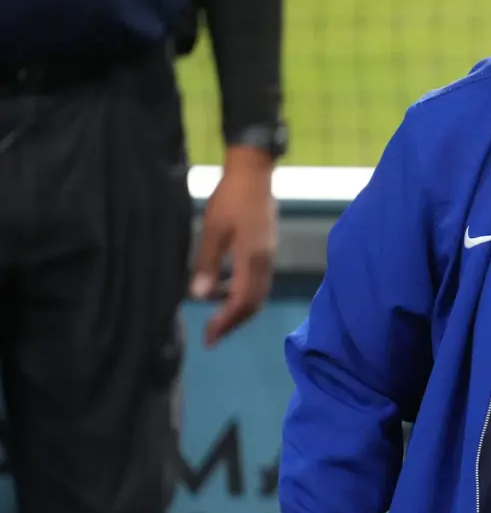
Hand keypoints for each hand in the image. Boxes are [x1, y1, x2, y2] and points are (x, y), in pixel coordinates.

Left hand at [190, 146, 276, 345]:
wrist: (254, 175)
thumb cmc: (230, 199)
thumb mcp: (212, 231)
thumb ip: (208, 264)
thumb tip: (200, 296)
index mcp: (252, 260)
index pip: (241, 302)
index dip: (226, 322)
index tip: (210, 337)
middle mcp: (265, 263)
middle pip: (253, 303)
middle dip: (233, 321)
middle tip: (212, 334)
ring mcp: (268, 257)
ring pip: (257, 293)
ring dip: (237, 307)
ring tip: (214, 312)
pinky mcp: (266, 250)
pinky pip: (257, 281)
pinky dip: (241, 291)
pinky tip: (223, 286)